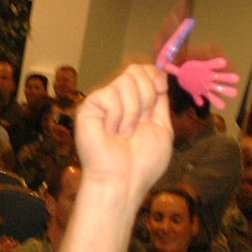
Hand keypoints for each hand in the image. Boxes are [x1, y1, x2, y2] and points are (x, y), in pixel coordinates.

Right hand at [74, 63, 171, 201]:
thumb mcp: (162, 127)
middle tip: (141, 122)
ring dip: (133, 112)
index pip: (144, 71)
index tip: (160, 88)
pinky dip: (117, 117)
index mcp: (136, 102)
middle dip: (147, 96)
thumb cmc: (142, 162)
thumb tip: (159, 75)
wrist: (123, 180)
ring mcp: (103, 102)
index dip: (155, 74)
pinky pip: (110, 94)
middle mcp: (118, 99)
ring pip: (125, 81)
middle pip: (136, 70)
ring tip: (125, 133)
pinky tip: (111, 132)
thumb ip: (160, 100)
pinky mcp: (88, 107)